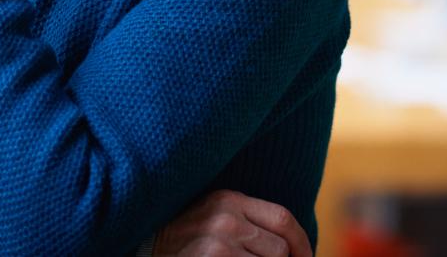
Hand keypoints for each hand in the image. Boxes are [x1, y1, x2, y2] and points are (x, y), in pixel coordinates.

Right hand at [153, 189, 311, 256]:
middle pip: (280, 248)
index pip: (283, 217)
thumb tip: (291, 245)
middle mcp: (226, 217)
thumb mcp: (214, 217)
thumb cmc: (184, 239)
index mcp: (229, 198)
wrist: (144, 248)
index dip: (302, 243)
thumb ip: (247, 220)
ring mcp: (218, 242)